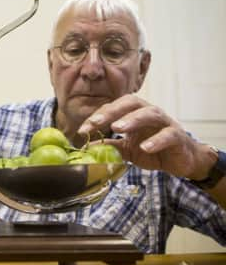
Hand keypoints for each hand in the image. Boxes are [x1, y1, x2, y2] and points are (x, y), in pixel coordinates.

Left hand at [78, 94, 213, 179]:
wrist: (182, 161)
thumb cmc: (153, 150)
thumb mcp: (127, 149)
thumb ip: (110, 145)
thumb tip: (87, 147)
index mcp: (135, 113)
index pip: (114, 107)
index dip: (98, 116)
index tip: (83, 130)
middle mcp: (149, 113)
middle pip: (131, 103)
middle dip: (112, 111)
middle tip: (95, 123)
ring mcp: (166, 123)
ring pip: (151, 114)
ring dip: (133, 119)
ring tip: (117, 128)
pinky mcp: (179, 137)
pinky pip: (169, 135)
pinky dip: (157, 140)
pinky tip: (145, 147)